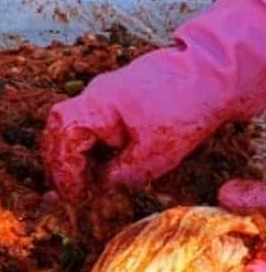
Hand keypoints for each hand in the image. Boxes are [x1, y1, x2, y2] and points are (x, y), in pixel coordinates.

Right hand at [43, 0, 265, 200]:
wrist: (212, 74)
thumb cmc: (183, 111)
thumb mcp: (155, 155)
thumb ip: (122, 174)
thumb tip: (101, 187)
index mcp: (95, 108)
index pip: (64, 143)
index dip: (65, 173)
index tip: (73, 197)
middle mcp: (92, 96)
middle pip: (58, 130)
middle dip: (60, 162)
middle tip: (69, 191)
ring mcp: (102, 94)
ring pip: (71, 125)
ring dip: (72, 153)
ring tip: (83, 181)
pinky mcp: (115, 96)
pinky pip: (89, 121)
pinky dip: (88, 144)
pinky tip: (100, 163)